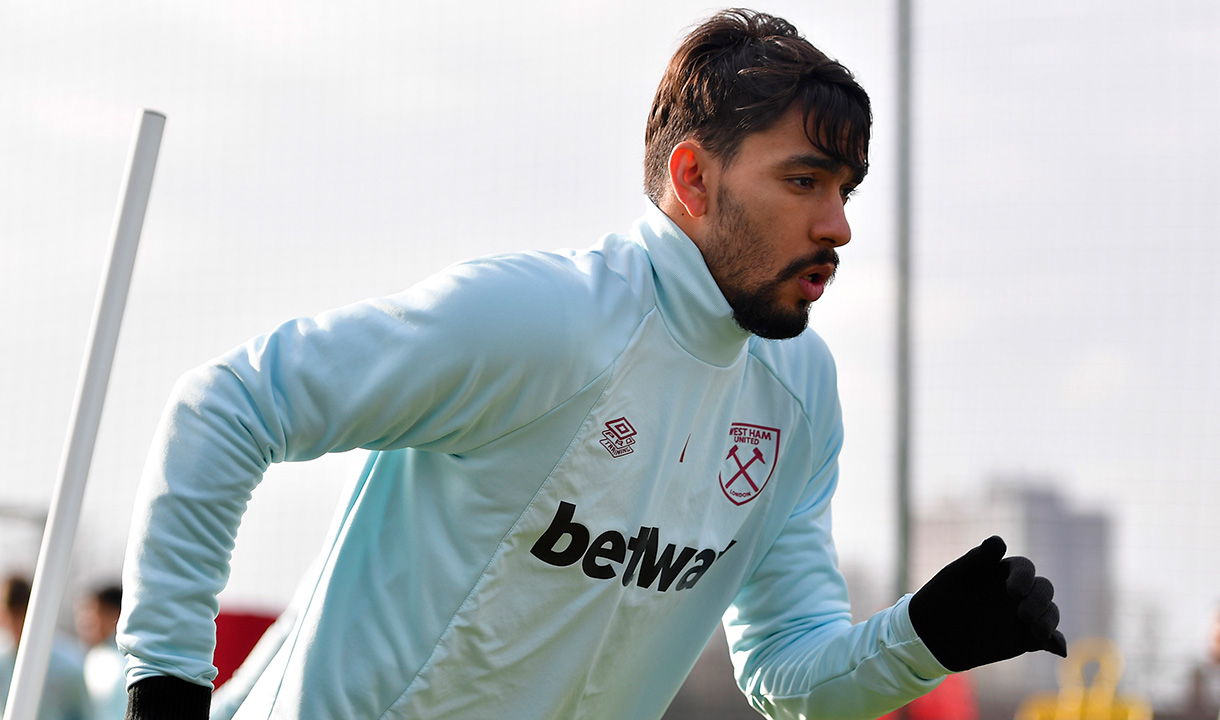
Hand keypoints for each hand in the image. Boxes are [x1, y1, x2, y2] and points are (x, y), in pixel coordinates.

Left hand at [908, 535, 1066, 671]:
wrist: (931, 634)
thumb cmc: (940, 598)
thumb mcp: (955, 577)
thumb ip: (978, 560)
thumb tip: (1000, 541)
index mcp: (1002, 571)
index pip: (1024, 568)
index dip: (1023, 577)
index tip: (1012, 591)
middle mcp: (1018, 591)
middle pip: (1043, 589)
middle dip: (1039, 600)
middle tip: (1023, 614)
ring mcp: (1023, 615)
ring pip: (1049, 613)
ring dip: (1049, 620)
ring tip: (1038, 632)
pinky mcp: (1026, 639)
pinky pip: (1048, 639)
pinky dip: (1056, 642)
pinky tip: (1058, 649)